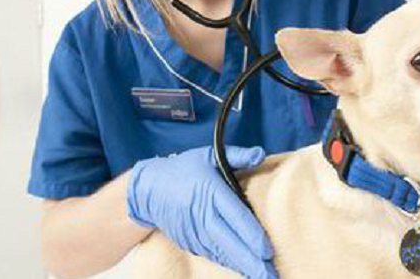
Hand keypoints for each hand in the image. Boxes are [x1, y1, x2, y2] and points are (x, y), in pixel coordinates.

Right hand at [126, 146, 277, 278]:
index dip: (251, 236)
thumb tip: (260, 154)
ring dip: (241, 266)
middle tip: (270, 275)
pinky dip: (228, 263)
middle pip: (230, 242)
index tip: (268, 251)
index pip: (235, 216)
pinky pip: (212, 254)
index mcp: (211, 191)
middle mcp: (203, 214)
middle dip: (251, 262)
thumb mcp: (210, 155)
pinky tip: (243, 269)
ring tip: (262, 276)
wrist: (149, 188)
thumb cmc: (184, 169)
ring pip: (222, 253)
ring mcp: (194, 231)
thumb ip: (238, 155)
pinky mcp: (189, 241)